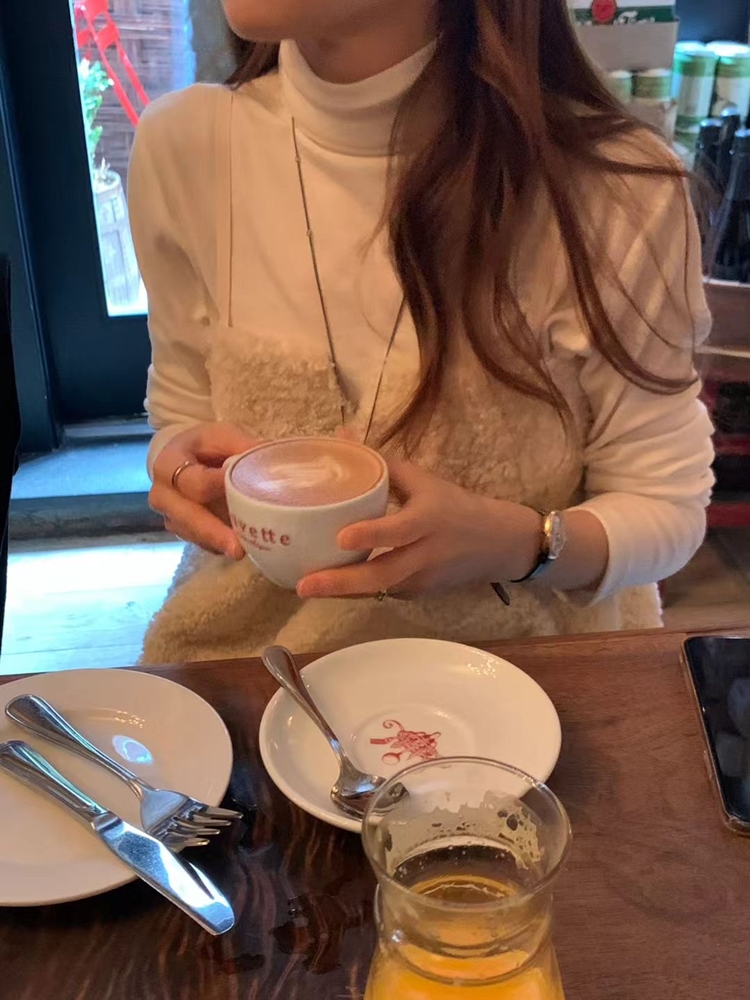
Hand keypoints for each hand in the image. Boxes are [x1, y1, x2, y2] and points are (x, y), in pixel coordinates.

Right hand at [150, 422, 259, 558]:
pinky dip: (219, 546)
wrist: (183, 460)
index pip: (194, 480)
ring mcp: (170, 516)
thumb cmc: (205, 447)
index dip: (218, 486)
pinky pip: (200, 543)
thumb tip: (268, 462)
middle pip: (187, 516)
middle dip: (213, 532)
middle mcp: (162, 494)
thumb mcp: (221, 436)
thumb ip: (241, 447)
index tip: (244, 491)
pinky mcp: (181, 531)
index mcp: (168, 464)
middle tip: (238, 549)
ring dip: (218, 543)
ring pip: (193, 534)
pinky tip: (238, 546)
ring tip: (243, 551)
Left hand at [296, 459, 541, 599]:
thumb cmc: (456, 506)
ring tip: (305, 586)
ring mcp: (421, 580)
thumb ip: (382, 463)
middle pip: (383, 574)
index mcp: (428, 519)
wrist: (498, 545)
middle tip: (304, 584)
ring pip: (378, 590)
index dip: (371, 535)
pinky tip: (329, 586)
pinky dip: (356, 592)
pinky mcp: (418, 594)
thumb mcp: (425, 481)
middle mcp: (425, 554)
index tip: (341, 537)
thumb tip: (341, 436)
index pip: (399, 530)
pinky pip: (382, 594)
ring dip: (341, 591)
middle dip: (341, 582)